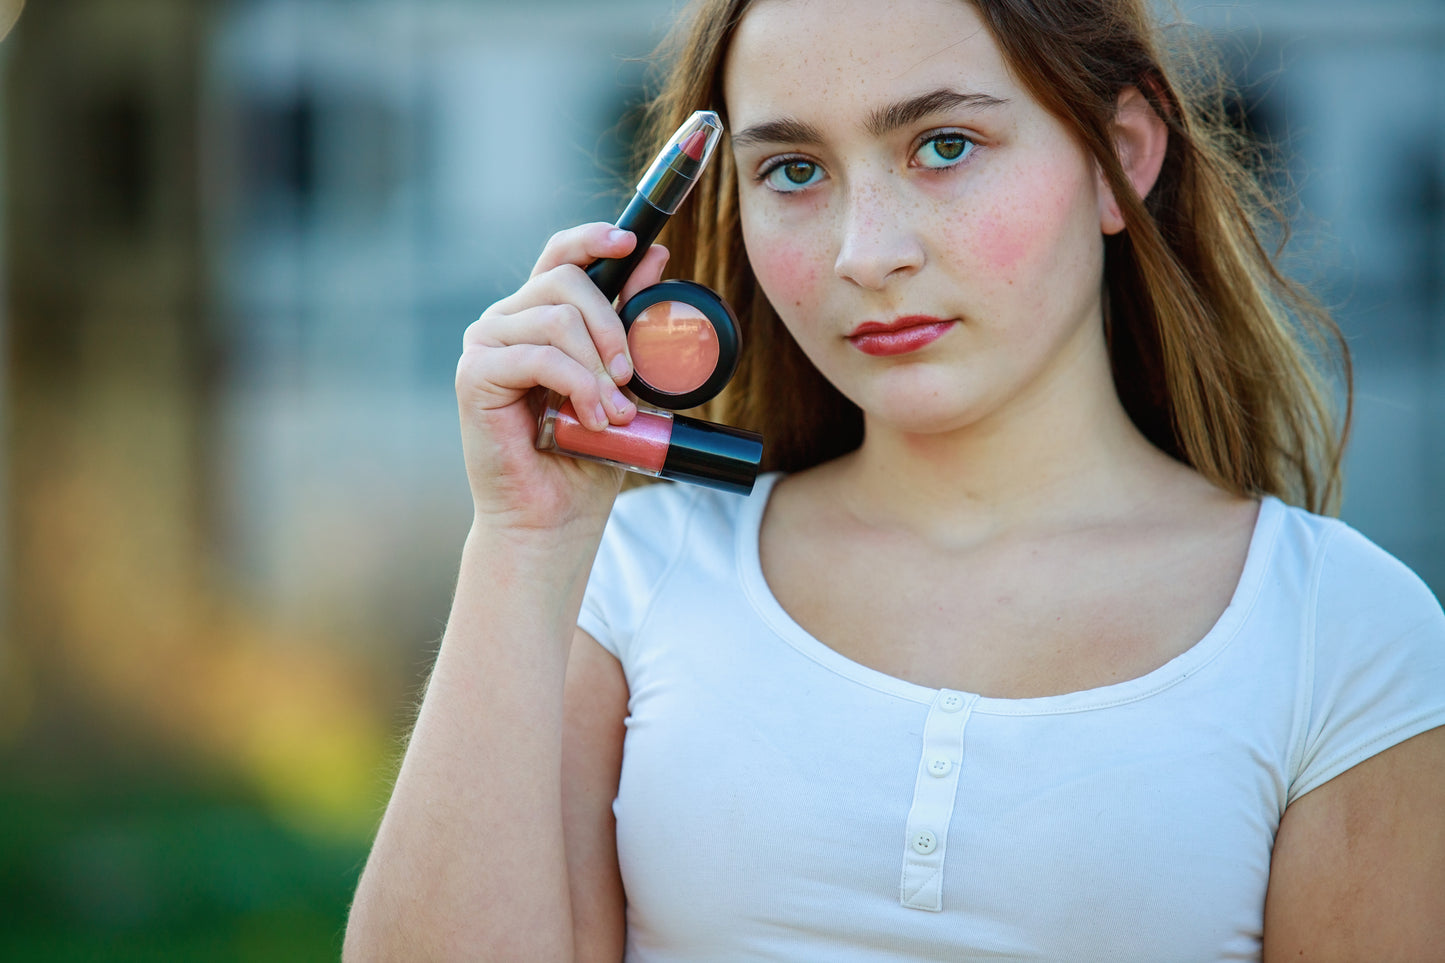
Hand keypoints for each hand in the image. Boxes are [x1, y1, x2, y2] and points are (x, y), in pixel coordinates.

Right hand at [457, 223, 669, 534]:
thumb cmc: (587, 454)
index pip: (560, 257)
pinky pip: (540, 357)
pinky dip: (578, 386)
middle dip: (612, 324)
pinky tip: (594, 419)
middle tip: (631, 377)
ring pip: (556, 319)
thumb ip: (631, 322)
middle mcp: (506, 323)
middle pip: (565, 281)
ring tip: (615, 412)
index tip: (632, 242)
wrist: (553, 516)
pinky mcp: (475, 375)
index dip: (593, 239)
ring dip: (598, 367)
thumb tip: (655, 258)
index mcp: (538, 318)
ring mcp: (485, 346)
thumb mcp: (623, 379)